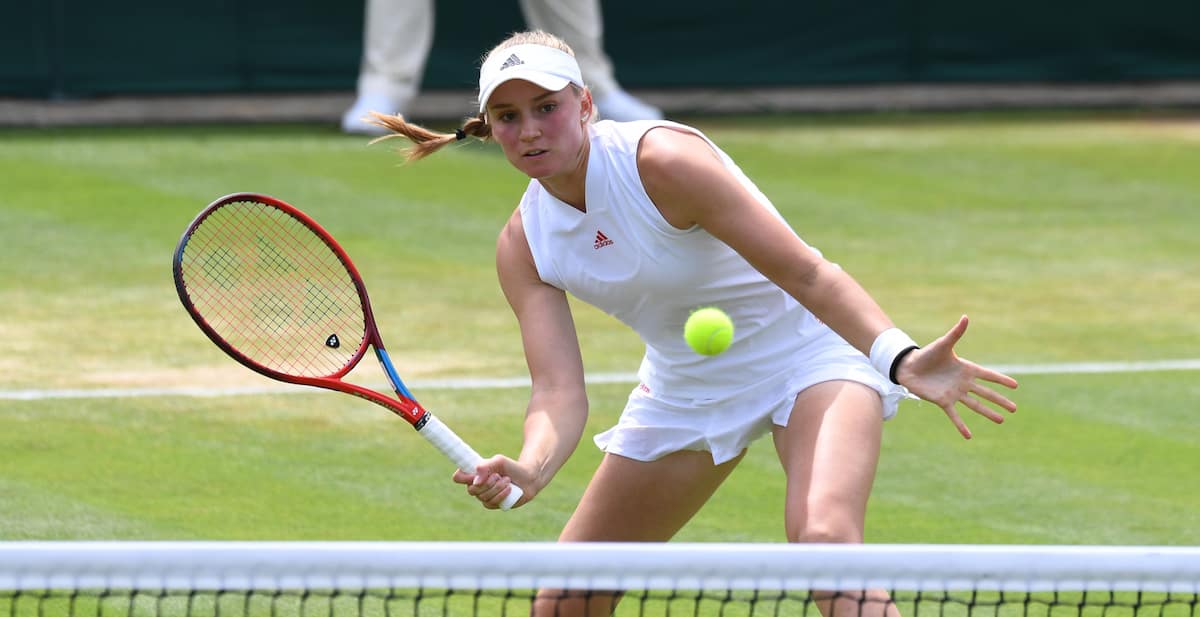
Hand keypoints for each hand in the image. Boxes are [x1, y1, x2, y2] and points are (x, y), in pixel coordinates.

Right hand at [451, 455, 533, 509]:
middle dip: (486, 483)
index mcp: (475, 474)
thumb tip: (475, 480)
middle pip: (471, 490)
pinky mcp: (493, 504)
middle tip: (498, 475)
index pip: (458, 477)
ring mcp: (484, 496)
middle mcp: (477, 486)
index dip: (462, 477)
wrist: (529, 478)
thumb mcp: (499, 461)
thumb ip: (485, 466)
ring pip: (482, 497)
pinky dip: (500, 496)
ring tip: (507, 480)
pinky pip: (490, 503)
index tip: (473, 474)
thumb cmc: (512, 467)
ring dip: (496, 488)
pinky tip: (509, 489)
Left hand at [893, 315, 1018, 438]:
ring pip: (975, 405)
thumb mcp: (943, 344)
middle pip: (986, 393)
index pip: (988, 375)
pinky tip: (969, 435)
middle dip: (1000, 400)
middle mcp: (963, 383)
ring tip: (1001, 420)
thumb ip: (956, 333)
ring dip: (988, 413)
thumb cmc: (927, 354)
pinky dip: (961, 425)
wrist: (908, 366)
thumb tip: (965, 317)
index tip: (1015, 386)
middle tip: (1015, 408)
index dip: (1001, 380)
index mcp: (966, 368)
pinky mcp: (943, 401)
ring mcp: (954, 393)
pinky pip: (954, 415)